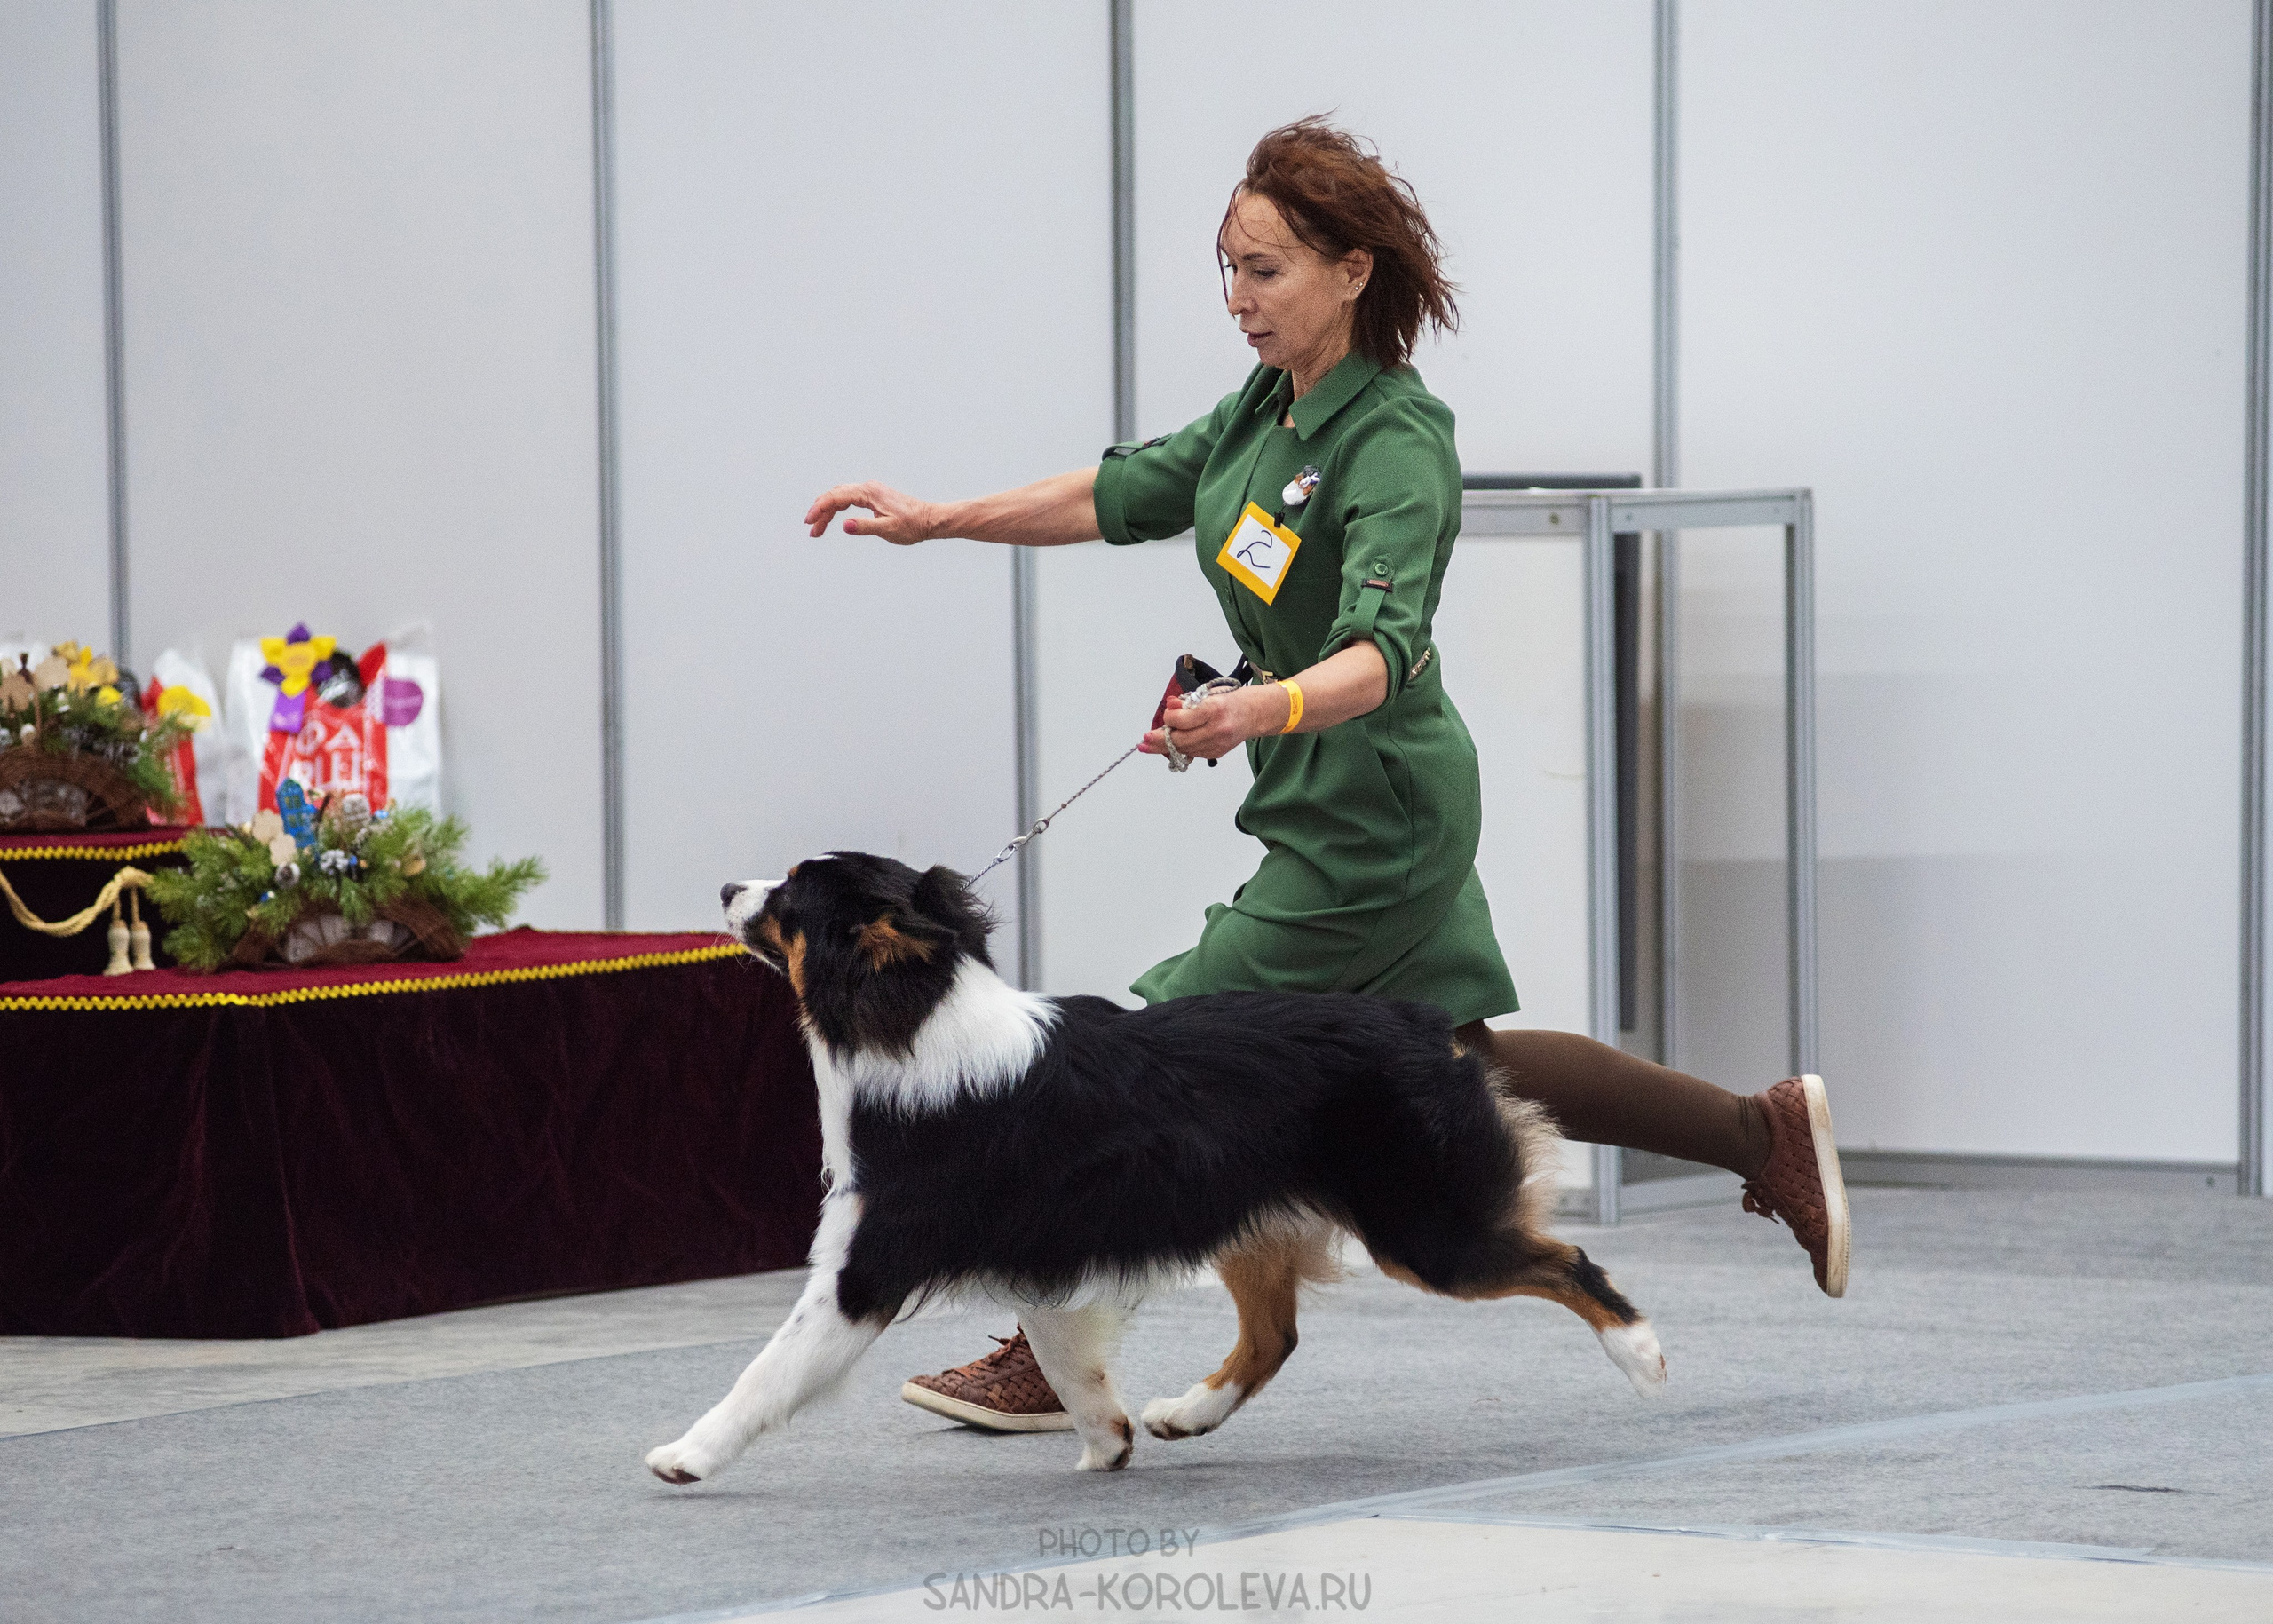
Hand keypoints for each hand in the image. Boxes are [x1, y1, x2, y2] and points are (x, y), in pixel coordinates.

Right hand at [804, 482, 938, 544]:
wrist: (929, 520)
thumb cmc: (911, 526)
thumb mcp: (888, 530)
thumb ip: (865, 527)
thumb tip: (845, 526)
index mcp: (869, 493)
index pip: (836, 497)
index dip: (820, 509)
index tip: (809, 522)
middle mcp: (868, 488)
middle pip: (835, 495)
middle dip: (820, 512)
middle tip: (811, 530)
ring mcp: (870, 491)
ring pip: (840, 497)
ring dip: (827, 511)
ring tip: (818, 530)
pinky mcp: (873, 497)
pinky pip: (848, 499)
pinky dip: (838, 509)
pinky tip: (833, 520)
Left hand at [1138, 687, 1278, 760]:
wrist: (1256, 713)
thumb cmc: (1233, 700)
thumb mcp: (1209, 694)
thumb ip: (1187, 703)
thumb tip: (1169, 706)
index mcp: (1213, 710)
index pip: (1181, 720)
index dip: (1168, 719)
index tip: (1166, 714)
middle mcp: (1216, 729)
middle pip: (1179, 740)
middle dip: (1159, 741)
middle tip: (1144, 742)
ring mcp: (1217, 744)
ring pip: (1184, 750)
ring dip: (1166, 747)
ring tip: (1150, 746)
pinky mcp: (1217, 753)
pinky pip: (1193, 753)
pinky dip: (1181, 749)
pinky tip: (1172, 746)